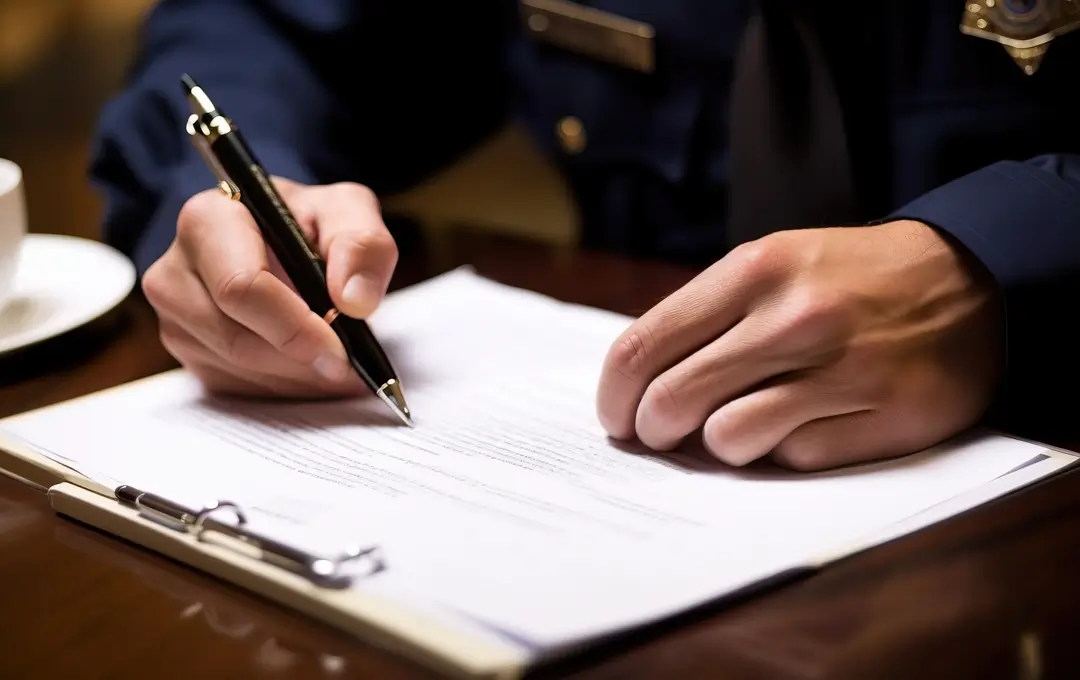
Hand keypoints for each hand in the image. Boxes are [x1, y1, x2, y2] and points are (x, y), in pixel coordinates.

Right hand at [142, 177, 397, 397]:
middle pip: (238, 341)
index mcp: (208, 221)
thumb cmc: (308, 222)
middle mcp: (174, 271)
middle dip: (302, 362)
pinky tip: (310, 368)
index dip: (294, 328)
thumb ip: (363, 245)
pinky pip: (235, 387)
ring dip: (297, 379)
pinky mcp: (185, 352)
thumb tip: (354, 301)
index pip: (240, 289)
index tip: (340, 351)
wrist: (276, 239)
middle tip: (351, 368)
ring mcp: (172, 317)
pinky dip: (282, 387)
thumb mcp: (347, 211)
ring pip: (238, 371)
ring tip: (339, 366)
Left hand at [595, 220, 1003, 469]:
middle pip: (673, 400)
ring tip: (744, 422)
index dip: (614, 393)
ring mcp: (841, 369)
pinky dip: (786, 450)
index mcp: (754, 271)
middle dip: (653, 429)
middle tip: (662, 433)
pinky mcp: (883, 416)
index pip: (644, 345)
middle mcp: (795, 317)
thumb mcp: (773, 265)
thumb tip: (634, 387)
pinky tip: (810, 422)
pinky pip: (793, 458)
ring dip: (721, 444)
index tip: (614, 416)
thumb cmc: (847, 279)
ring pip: (727, 439)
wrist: (967, 279)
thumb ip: (705, 316)